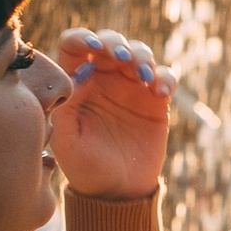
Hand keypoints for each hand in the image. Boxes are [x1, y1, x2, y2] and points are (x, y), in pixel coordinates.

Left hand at [47, 28, 172, 198]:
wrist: (116, 192)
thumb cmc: (84, 167)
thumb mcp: (65, 142)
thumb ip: (65, 107)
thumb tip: (82, 70)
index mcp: (76, 82)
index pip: (74, 45)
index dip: (83, 38)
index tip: (93, 48)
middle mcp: (103, 78)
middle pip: (110, 41)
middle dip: (117, 43)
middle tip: (122, 58)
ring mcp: (131, 87)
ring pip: (140, 52)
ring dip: (143, 56)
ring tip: (144, 77)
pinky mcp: (155, 100)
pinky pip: (165, 77)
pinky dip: (165, 78)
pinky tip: (160, 93)